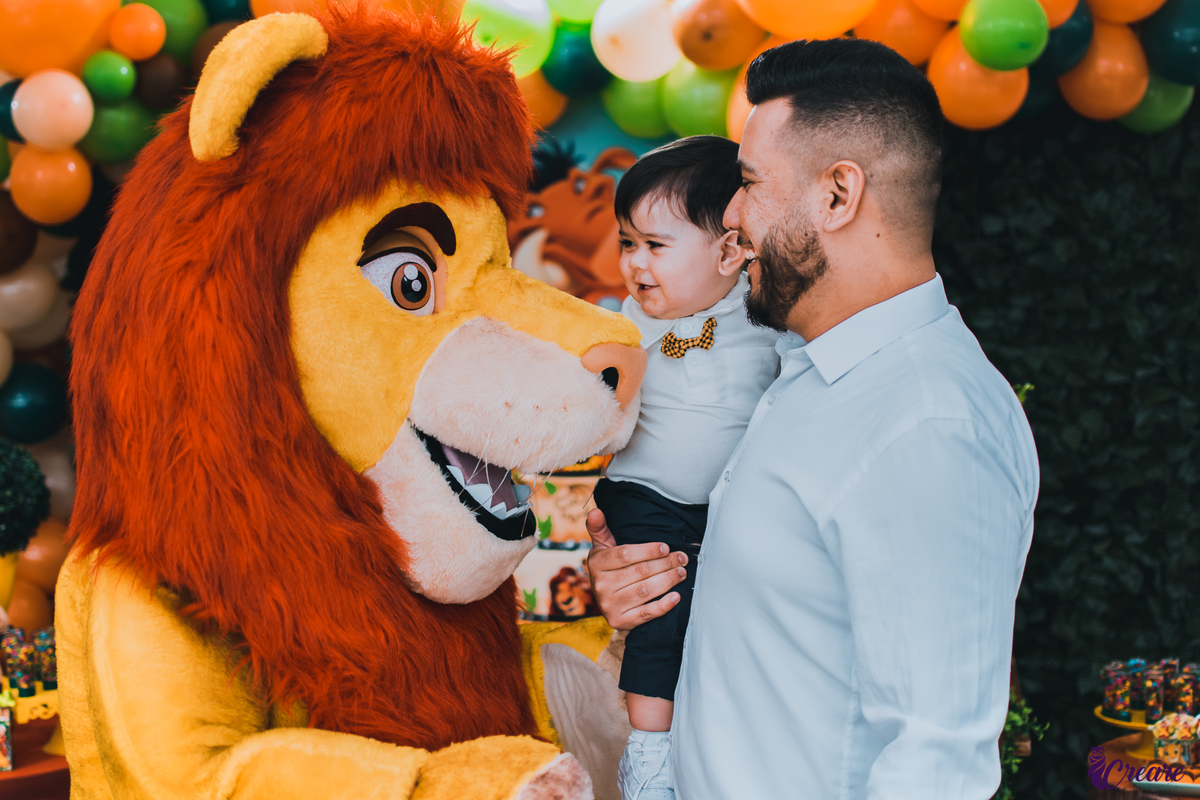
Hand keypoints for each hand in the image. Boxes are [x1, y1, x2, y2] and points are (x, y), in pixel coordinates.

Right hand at [585, 508, 686, 630]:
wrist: (605, 599)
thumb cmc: (609, 567)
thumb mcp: (602, 547)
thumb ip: (600, 528)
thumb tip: (595, 511)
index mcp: (596, 564)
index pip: (626, 555)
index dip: (649, 550)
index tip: (666, 547)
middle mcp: (601, 586)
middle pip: (640, 572)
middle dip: (665, 563)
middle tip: (682, 558)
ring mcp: (610, 606)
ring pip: (646, 591)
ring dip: (668, 580)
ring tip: (682, 572)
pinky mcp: (620, 622)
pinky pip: (646, 614)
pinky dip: (663, 606)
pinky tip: (676, 596)